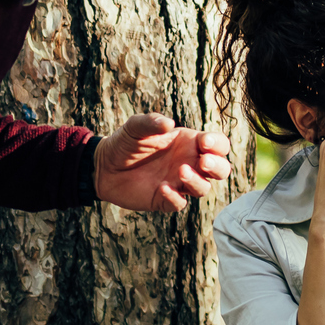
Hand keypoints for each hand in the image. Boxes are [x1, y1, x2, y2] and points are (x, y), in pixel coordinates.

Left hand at [94, 113, 233, 213]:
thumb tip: (169, 123)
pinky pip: (180, 203)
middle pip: (220, 169)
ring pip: (204, 188)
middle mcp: (189, 163)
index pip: (217, 144)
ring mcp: (179, 183)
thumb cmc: (124, 143)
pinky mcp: (165, 200)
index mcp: (189, 143)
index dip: (217, 144)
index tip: (204, 142)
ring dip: (198, 182)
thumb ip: (151, 122)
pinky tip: (162, 187)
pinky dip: (175, 197)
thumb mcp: (135, 127)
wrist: (103, 167)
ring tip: (181, 172)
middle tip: (204, 162)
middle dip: (218, 166)